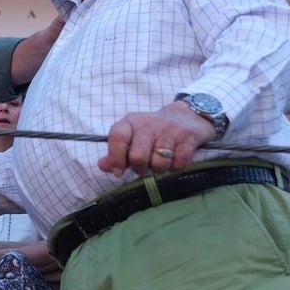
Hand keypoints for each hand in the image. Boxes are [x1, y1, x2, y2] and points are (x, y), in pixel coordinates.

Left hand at [98, 102, 215, 177]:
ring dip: (159, 169)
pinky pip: (178, 165)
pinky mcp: (187, 139)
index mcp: (131, 122)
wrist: (186, 117)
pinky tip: (175, 158)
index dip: (115, 158)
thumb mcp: (131, 136)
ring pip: (159, 164)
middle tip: (145, 164)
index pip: (117, 137)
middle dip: (140, 168)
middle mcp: (148, 124)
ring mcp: (169, 131)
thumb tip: (103, 166)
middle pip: (138, 157)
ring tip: (160, 160)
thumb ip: (115, 152)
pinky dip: (175, 167)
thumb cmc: (152, 131)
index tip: (118, 171)